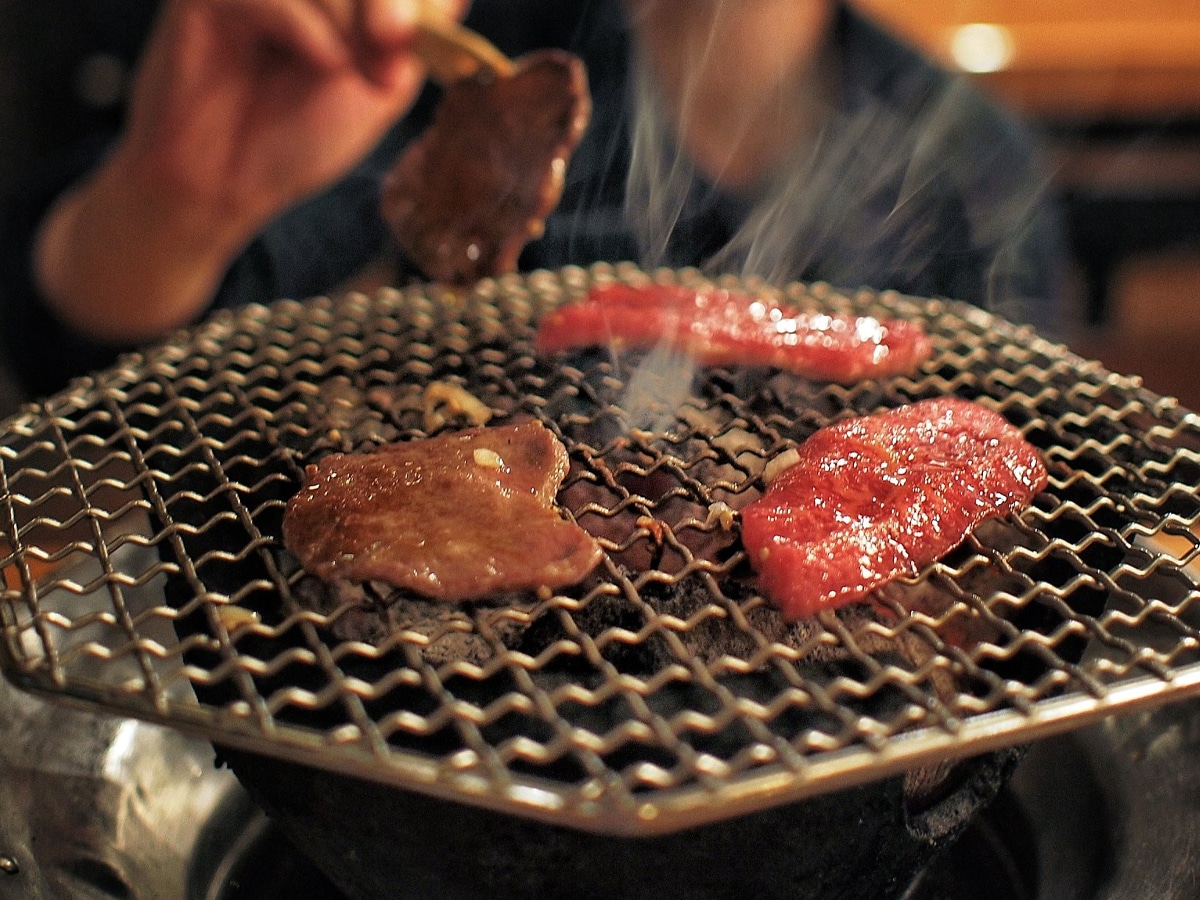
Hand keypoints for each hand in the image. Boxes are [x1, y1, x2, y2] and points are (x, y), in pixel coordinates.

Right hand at [35, 0, 464, 342]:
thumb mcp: (382, 86)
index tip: (412, 46)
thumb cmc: (298, 136)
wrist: (223, 183)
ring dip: (352, 21)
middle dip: (388, 4)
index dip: (413, 3)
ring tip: (348, 72)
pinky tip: (323, 63)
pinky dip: (309, 27)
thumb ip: (420, 34)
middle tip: (391, 53)